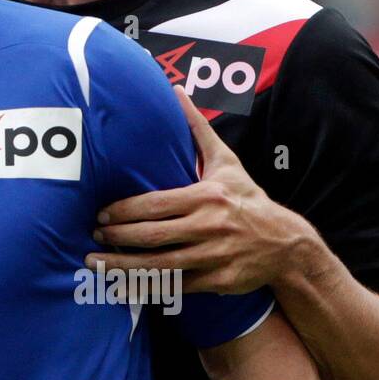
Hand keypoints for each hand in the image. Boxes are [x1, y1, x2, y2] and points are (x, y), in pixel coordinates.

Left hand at [86, 86, 319, 293]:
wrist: (286, 244)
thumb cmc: (246, 199)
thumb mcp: (225, 163)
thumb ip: (197, 129)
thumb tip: (177, 90)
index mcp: (207, 197)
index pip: (156, 205)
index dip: (125, 211)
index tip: (100, 215)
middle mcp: (210, 227)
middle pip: (154, 235)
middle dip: (118, 238)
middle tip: (93, 237)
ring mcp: (214, 257)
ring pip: (161, 265)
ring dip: (124, 267)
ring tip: (95, 263)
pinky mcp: (217, 281)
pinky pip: (176, 287)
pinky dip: (148, 289)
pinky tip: (122, 288)